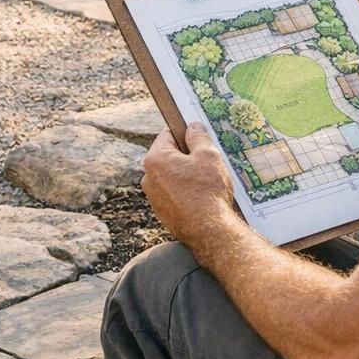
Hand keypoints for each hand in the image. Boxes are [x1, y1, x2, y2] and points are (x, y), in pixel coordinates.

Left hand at [141, 122, 235, 245]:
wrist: (210, 231)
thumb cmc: (208, 191)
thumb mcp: (208, 155)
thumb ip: (198, 137)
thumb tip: (193, 127)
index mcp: (155, 159)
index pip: (168, 135)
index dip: (185, 133)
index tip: (198, 138)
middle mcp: (148, 178)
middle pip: (169, 157)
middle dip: (186, 157)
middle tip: (207, 162)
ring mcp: (154, 198)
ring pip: (171, 177)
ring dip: (186, 176)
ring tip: (206, 182)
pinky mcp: (162, 213)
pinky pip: (174, 194)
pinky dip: (185, 193)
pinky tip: (202, 197)